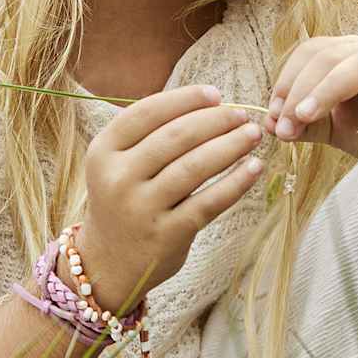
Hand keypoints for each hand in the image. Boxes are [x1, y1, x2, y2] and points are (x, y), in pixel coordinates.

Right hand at [77, 85, 263, 313]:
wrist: (107, 262)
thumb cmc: (123, 200)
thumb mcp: (117, 163)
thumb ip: (149, 134)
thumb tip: (209, 102)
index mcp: (103, 152)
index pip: (147, 112)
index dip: (185, 99)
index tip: (215, 94)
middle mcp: (118, 179)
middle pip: (176, 137)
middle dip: (215, 120)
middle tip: (242, 114)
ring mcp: (142, 208)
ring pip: (195, 166)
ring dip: (231, 145)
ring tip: (253, 134)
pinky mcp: (168, 234)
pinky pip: (210, 201)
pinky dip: (236, 182)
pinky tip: (254, 167)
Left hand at [266, 36, 357, 180]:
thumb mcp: (334, 131)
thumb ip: (305, 125)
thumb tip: (270, 124)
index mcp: (347, 58)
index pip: (309, 53)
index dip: (286, 80)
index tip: (273, 115)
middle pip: (327, 55)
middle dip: (299, 89)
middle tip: (285, 124)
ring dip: (328, 88)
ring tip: (307, 115)